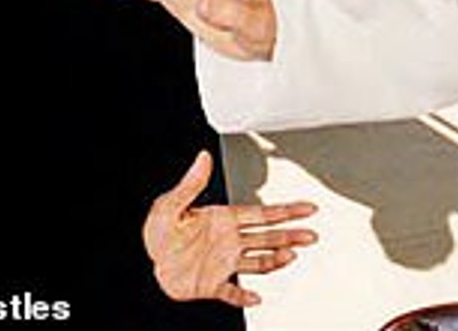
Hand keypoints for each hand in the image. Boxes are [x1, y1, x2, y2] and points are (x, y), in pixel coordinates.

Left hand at [144, 150, 316, 307]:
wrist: (145, 262)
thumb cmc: (158, 233)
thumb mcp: (170, 204)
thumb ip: (190, 184)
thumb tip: (202, 158)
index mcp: (223, 220)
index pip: (261, 214)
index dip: (286, 211)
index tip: (307, 208)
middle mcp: (229, 242)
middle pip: (268, 238)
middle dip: (291, 235)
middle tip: (311, 235)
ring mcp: (224, 264)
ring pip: (258, 262)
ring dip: (275, 260)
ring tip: (290, 257)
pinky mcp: (212, 284)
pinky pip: (232, 292)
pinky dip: (244, 297)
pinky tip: (256, 298)